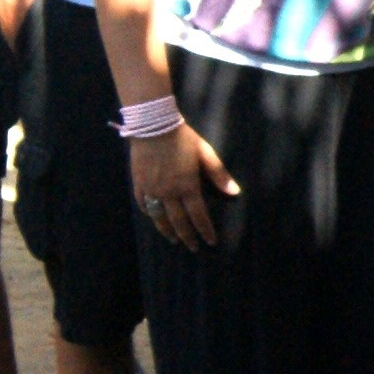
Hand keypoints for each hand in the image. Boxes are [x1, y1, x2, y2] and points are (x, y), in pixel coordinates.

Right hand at [130, 121, 240, 251]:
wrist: (152, 125)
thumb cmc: (182, 138)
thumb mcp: (205, 152)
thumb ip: (219, 174)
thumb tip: (234, 192)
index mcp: (188, 186)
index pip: (199, 216)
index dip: (205, 230)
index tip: (210, 242)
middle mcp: (169, 192)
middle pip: (179, 222)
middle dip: (187, 237)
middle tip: (192, 248)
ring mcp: (152, 190)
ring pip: (159, 217)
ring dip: (167, 231)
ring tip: (173, 240)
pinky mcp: (139, 184)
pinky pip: (143, 204)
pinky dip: (150, 213)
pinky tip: (154, 217)